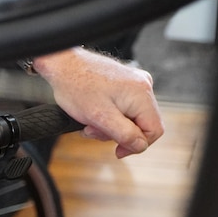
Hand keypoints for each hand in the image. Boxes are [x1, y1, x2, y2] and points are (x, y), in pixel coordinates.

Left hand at [35, 47, 163, 158]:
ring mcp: (134, 83)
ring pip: (130, 118)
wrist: (62, 66)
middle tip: (94, 131)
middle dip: (117, 134)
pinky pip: (123, 108)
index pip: (155, 130)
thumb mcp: (101, 117)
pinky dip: (108, 116)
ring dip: (109, 126)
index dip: (137, 145)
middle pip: (142, 124)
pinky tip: (92, 113)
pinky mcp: (123, 83)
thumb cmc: (77, 87)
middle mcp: (143, 86)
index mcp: (142, 94)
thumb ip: (125, 134)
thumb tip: (140, 146)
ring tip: (89, 122)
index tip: (118, 151)